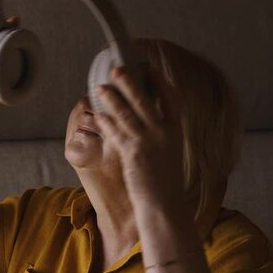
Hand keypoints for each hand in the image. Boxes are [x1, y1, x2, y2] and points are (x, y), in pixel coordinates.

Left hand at [94, 67, 185, 213]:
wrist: (164, 204)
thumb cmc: (164, 180)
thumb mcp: (169, 151)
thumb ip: (160, 133)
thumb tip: (144, 117)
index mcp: (175, 131)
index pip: (170, 99)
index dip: (160, 82)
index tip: (149, 68)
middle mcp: (163, 133)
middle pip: (144, 101)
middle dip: (129, 83)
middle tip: (116, 69)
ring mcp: (148, 142)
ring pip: (126, 114)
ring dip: (112, 99)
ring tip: (100, 88)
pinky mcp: (133, 153)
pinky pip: (116, 132)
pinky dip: (106, 121)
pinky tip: (97, 114)